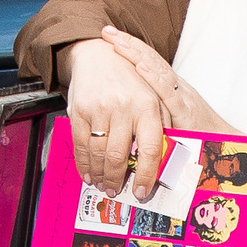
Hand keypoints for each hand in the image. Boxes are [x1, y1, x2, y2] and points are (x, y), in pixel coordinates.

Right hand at [68, 28, 173, 196]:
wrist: (99, 56)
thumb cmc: (130, 81)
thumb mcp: (153, 98)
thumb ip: (161, 127)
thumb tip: (166, 160)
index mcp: (147, 106)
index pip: (150, 149)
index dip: (146, 175)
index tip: (143, 191)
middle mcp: (124, 107)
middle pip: (120, 156)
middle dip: (118, 180)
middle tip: (117, 191)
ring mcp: (99, 109)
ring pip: (99, 154)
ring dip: (100, 175)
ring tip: (103, 184)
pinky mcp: (80, 110)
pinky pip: (80, 145)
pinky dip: (84, 164)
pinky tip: (89, 173)